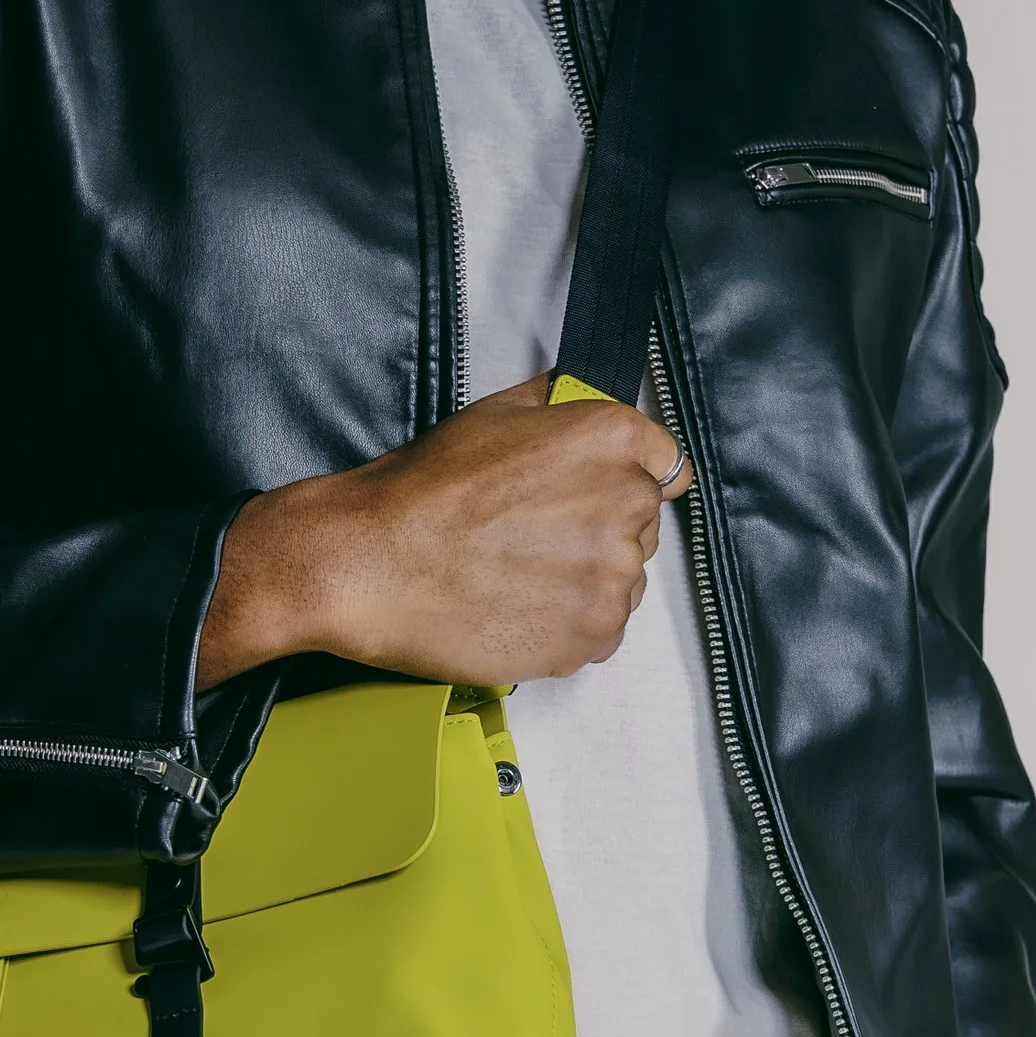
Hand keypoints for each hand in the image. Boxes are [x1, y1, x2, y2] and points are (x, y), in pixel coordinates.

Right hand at [197, 376, 691, 689]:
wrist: (369, 564)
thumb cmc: (419, 491)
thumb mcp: (491, 415)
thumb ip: (554, 408)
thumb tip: (576, 403)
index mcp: (610, 438)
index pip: (665, 464)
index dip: (625, 481)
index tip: (596, 497)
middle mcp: (625, 502)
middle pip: (640, 526)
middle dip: (597, 533)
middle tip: (531, 540)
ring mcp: (614, 574)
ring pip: (620, 582)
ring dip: (582, 584)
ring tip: (515, 578)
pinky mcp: (594, 633)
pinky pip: (600, 632)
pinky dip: (566, 627)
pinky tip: (515, 610)